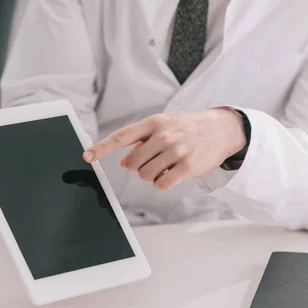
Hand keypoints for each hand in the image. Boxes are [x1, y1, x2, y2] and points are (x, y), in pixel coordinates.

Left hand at [83, 108, 245, 189]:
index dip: (102, 147)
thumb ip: (142, 141)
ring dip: (152, 176)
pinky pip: (162, 184)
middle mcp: (164, 135)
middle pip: (133, 163)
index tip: (87, 156)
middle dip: (139, 167)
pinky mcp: (187, 166)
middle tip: (153, 161)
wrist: (221, 129)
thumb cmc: (188, 127)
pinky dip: (163, 183)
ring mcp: (176, 150)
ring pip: (146, 175)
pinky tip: (172, 174)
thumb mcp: (164, 126)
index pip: (122, 136)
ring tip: (166, 166)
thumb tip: (124, 161)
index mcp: (154, 123)